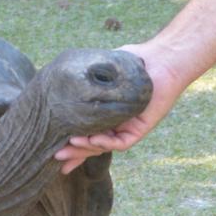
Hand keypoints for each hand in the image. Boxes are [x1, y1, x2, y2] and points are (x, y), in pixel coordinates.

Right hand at [55, 42, 188, 173]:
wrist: (161, 58)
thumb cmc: (135, 61)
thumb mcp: (104, 71)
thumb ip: (88, 82)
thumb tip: (60, 86)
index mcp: (106, 115)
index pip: (87, 134)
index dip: (72, 145)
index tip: (53, 151)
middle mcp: (116, 125)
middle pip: (92, 145)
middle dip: (74, 153)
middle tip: (56, 157)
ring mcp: (128, 129)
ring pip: (104, 146)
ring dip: (85, 149)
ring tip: (67, 146)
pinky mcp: (140, 129)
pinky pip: (120, 143)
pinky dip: (104, 143)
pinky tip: (90, 139)